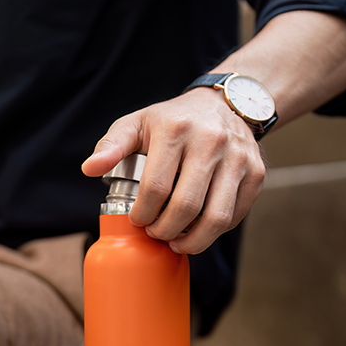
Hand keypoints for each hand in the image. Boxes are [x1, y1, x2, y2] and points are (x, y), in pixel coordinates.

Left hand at [80, 88, 265, 254]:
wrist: (224, 104)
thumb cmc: (173, 120)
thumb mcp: (137, 123)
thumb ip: (111, 146)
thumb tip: (90, 168)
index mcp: (176, 130)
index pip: (155, 187)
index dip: (143, 213)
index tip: (137, 220)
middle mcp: (211, 141)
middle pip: (186, 206)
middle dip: (165, 230)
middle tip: (155, 233)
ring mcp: (238, 158)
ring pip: (216, 218)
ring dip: (193, 240)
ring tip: (176, 241)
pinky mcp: (256, 173)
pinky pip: (234, 216)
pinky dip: (215, 231)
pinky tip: (198, 228)